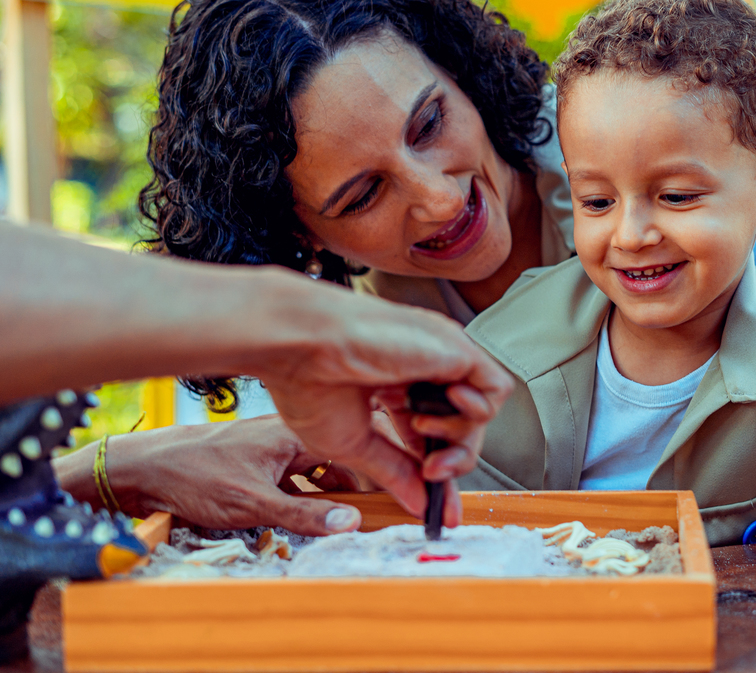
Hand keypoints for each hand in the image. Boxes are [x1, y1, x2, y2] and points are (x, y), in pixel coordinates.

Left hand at [57, 416, 373, 534]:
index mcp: (295, 432)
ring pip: (331, 461)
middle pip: (350, 450)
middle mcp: (293, 431)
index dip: (389, 465)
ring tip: (368, 508)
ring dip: (348, 485)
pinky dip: (324, 488)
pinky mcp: (268, 457)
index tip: (414, 486)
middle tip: (398, 500)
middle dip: (375, 474)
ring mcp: (280, 443)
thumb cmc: (189, 475)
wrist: (143, 469)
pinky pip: (310, 470)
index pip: (358, 443)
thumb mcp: (249, 503)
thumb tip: (348, 522)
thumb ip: (302, 514)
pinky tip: (325, 507)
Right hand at [257, 297, 510, 526]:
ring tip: (421, 429)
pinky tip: (447, 406)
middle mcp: (423, 369)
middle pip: (462, 427)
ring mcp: (441, 357)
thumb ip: (394, 472)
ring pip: (481, 411)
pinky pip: (495, 387)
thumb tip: (420, 505)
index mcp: (396, 386)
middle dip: (453, 459)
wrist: (299, 344)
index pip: (432, 434)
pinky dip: (480, 408)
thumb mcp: (353, 444)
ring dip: (460, 435)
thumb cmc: (310, 382)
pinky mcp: (456, 348)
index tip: (440, 509)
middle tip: (430, 472)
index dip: (438, 468)